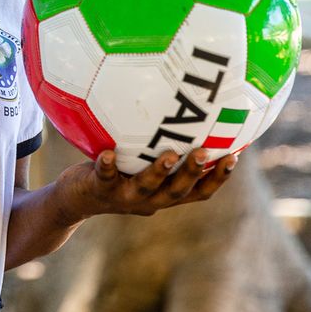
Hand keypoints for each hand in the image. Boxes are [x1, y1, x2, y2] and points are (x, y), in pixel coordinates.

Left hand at [54, 147, 237, 223]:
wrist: (75, 198)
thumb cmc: (116, 173)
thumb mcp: (141, 162)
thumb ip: (162, 146)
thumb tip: (184, 111)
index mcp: (163, 194)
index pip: (198, 192)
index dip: (217, 179)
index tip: (235, 157)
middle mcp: (148, 200)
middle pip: (177, 191)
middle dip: (193, 173)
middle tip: (206, 152)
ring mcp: (124, 196)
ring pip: (145, 187)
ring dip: (158, 172)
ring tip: (169, 154)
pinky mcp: (99, 189)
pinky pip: (104, 177)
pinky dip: (107, 166)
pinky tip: (108, 152)